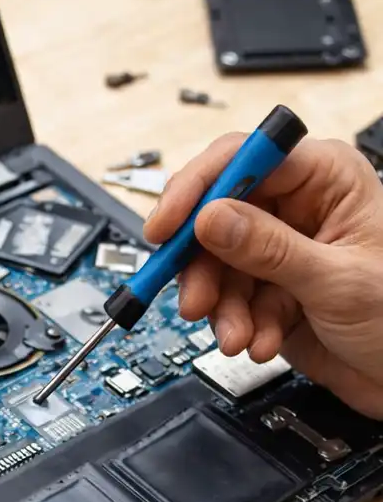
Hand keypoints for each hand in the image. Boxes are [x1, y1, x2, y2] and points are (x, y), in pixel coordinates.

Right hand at [144, 135, 382, 418]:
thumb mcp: (335, 281)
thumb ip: (268, 249)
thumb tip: (209, 218)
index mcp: (325, 179)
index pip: (244, 159)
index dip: (198, 189)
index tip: (167, 227)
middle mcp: (296, 208)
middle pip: (216, 217)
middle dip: (203, 267)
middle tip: (196, 301)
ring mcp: (278, 251)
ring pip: (216, 266)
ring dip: (223, 308)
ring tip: (239, 336)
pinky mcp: (266, 290)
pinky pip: (227, 300)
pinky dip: (237, 326)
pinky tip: (260, 341)